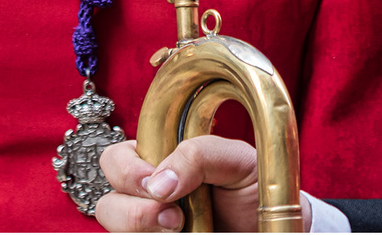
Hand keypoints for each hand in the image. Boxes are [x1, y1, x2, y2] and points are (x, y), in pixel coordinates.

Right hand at [96, 136, 265, 232]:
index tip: (155, 185)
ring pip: (115, 230)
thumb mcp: (236, 159)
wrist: (274, 224)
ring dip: (140, 228)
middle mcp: (149, 196)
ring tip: (178, 229)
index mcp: (159, 162)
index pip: (115, 159)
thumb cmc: (254, 188)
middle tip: (172, 216)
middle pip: (108, 203)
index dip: (126, 172)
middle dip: (133, 210)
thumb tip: (159, 183)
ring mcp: (152, 226)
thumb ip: (197, 154)